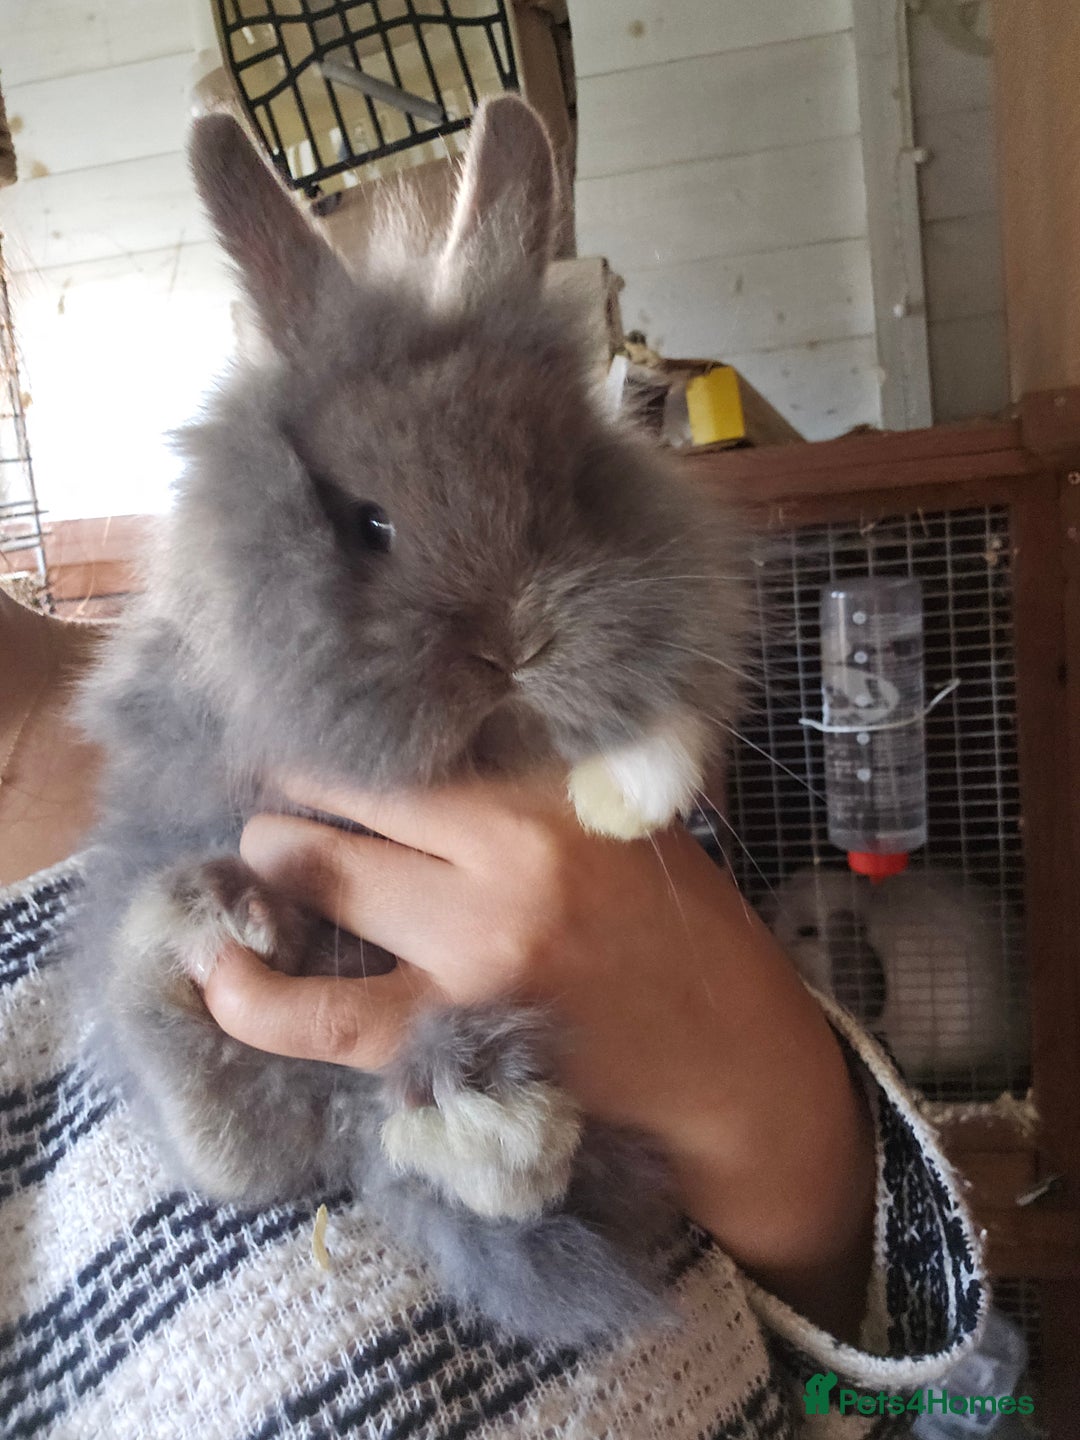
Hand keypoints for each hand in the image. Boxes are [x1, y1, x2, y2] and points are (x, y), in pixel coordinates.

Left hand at [202, 770, 873, 1338]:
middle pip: (349, 787)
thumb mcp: (632, 825)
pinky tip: (215, 971)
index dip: (343, 724)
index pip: (414, 733)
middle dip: (297, 790)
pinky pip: (320, 1014)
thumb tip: (431, 735)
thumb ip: (538, 781)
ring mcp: (473, 948)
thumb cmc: (683, 937)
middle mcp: (509, 855)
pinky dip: (253, 993)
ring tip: (261, 864)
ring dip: (272, 860)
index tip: (308, 723)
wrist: (729, 1067)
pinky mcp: (450, 1035)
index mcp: (557, 792)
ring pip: (317, 869)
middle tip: (281, 800)